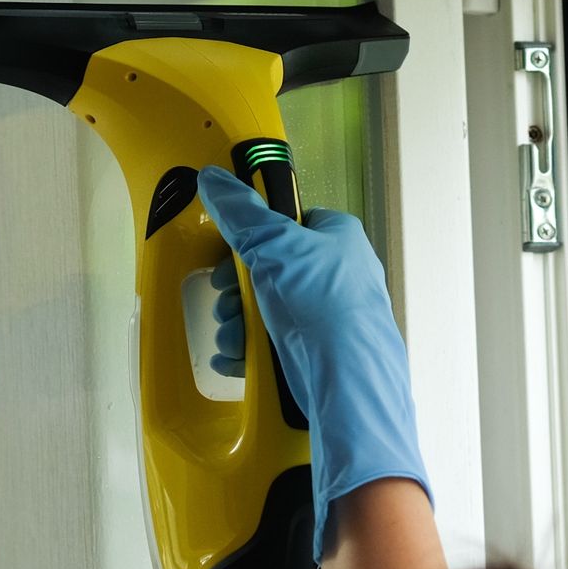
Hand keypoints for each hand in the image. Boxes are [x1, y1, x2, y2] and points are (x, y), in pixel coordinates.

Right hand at [198, 166, 430, 557]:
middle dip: (238, 288)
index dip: (252, 234)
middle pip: (270, 268)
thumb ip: (242, 214)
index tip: (229, 248)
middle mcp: (337, 275)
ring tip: (232, 332)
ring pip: (269, 308)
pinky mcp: (319, 350)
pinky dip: (250, 348)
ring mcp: (329, 315)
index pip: (286, 220)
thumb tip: (218, 183)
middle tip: (228, 299)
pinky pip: (275, 341)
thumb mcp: (275, 248)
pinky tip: (238, 356)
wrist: (349, 385)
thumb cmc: (329, 314)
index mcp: (337, 238)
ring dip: (239, 321)